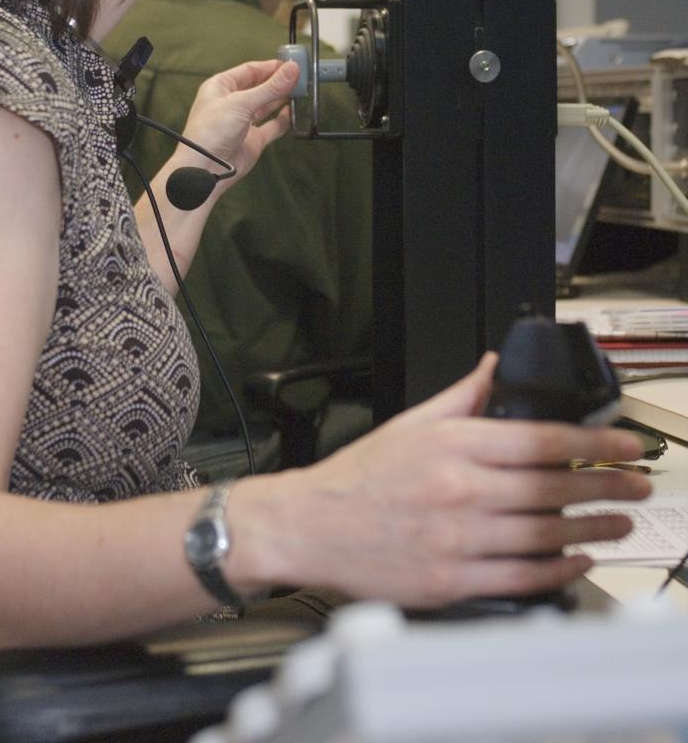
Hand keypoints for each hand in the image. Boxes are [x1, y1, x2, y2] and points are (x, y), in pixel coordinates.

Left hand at [179, 58, 299, 184]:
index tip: (290, 64)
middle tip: (300, 76)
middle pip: (260, 86)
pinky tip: (293, 111)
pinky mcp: (253, 140)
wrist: (206, 169)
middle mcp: (231, 103)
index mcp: (220, 87)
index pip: (249, 70)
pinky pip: (272, 126)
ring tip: (301, 90)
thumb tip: (292, 70)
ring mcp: (243, 122)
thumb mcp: (242, 103)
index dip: (270, 66)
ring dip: (282, 98)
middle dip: (278, 81)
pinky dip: (283, 119)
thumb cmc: (210, 132)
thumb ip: (270, 88)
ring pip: (267, 105)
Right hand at [291, 353, 650, 608]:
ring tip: (619, 521)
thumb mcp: (411, 421)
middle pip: (553, 486)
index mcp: (452, 445)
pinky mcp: (451, 580)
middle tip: (638, 482)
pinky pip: (521, 577)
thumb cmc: (358, 478)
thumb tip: (496, 367)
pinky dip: (558, 570)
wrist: (310, 526)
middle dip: (607, 484)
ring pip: (545, 534)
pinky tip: (576, 559)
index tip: (625, 443)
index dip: (594, 441)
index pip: (541, 439)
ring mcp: (457, 539)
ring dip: (593, 528)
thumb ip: (463, 395)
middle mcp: (459, 490)